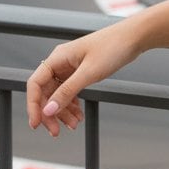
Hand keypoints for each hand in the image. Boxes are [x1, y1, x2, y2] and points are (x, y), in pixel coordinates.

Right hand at [26, 22, 140, 137]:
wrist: (134, 37)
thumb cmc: (113, 47)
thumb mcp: (89, 73)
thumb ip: (67, 92)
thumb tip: (48, 110)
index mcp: (58, 58)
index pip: (35, 84)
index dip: (33, 105)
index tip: (36, 124)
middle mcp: (61, 62)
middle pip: (46, 92)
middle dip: (50, 113)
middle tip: (56, 131)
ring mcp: (71, 67)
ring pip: (58, 94)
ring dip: (63, 111)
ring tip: (73, 125)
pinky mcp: (81, 71)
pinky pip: (70, 91)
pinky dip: (72, 104)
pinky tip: (78, 115)